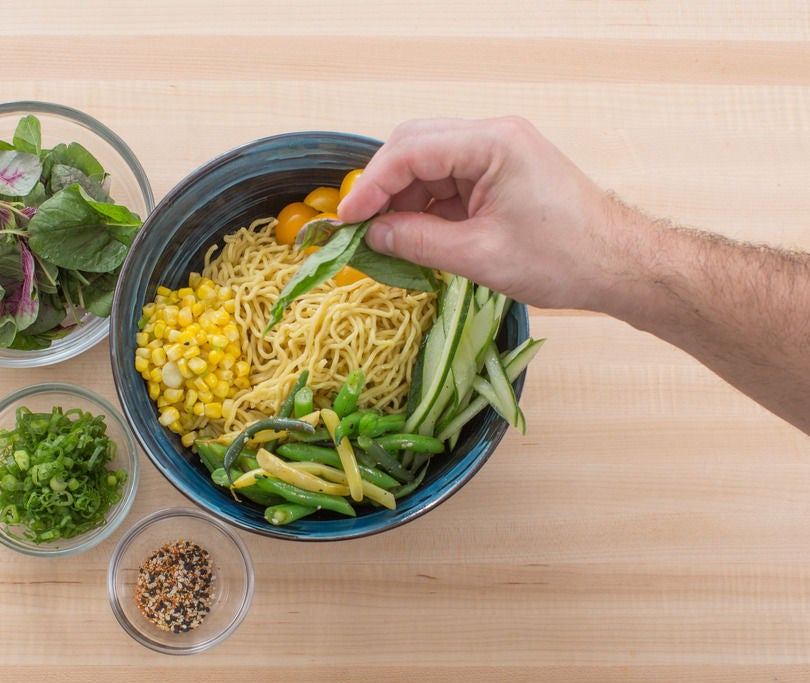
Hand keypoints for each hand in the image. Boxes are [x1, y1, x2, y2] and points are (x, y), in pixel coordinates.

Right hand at [336, 117, 630, 312]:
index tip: (346, 221)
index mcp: (493, 142)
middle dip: (381, 187)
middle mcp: (493, 135)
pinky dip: (424, 207)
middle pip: (415, 146)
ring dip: (402, 199)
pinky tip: (412, 235)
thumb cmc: (564, 259)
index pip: (411, 151)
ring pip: (427, 164)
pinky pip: (447, 181)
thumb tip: (371, 237)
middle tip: (357, 228)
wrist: (619, 265)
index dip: (370, 186)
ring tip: (384, 240)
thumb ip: (418, 241)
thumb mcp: (479, 256)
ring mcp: (497, 152)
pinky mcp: (499, 173)